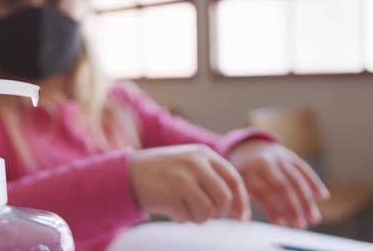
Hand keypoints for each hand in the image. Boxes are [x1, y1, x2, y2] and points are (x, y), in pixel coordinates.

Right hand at [130, 144, 250, 223]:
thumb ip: (213, 178)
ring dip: (199, 217)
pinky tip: (171, 208)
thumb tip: (237, 207)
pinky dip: (181, 218)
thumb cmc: (166, 172)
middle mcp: (195, 163)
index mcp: (204, 154)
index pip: (234, 180)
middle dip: (219, 213)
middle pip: (224, 198)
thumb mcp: (191, 164)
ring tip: (185, 208)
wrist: (130, 173)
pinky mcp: (170, 194)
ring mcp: (182, 178)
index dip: (241, 202)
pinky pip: (187, 217)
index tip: (241, 218)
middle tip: (206, 214)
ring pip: (208, 211)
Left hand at [228, 141, 329, 228]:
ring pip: (296, 179)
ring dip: (307, 200)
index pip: (262, 192)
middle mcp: (264, 163)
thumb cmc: (243, 173)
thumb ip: (241, 199)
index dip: (273, 209)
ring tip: (314, 219)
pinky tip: (323, 197)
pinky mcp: (290, 155)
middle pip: (281, 186)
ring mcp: (279, 158)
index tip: (281, 224)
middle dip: (292, 207)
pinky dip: (314, 182)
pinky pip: (304, 169)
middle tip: (301, 226)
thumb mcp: (237, 182)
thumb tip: (244, 220)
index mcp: (248, 171)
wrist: (249, 147)